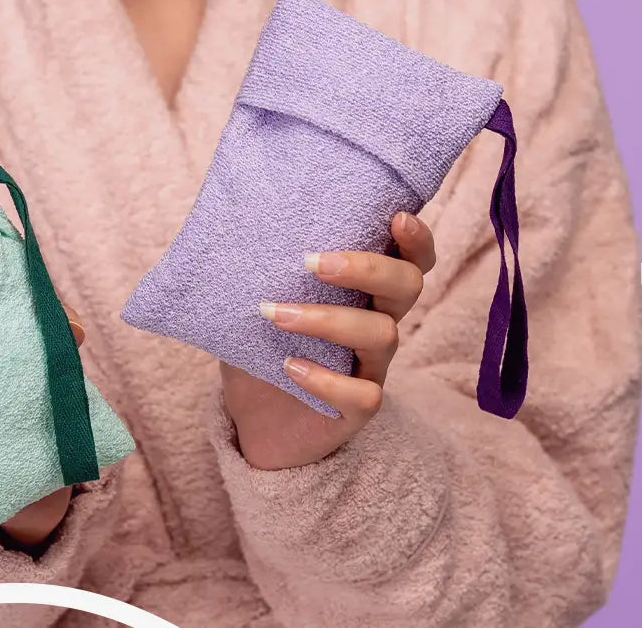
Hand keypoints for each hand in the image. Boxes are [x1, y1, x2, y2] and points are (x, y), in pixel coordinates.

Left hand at [223, 212, 436, 470]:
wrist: (255, 422)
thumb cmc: (260, 352)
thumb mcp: (253, 306)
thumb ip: (255, 273)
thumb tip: (226, 230)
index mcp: (363, 294)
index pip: (409, 260)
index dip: (414, 239)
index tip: (395, 218)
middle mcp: (377, 324)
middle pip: (406, 286)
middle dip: (367, 268)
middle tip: (313, 263)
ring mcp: (372, 368)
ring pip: (382, 334)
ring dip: (328, 319)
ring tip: (275, 314)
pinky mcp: (358, 409)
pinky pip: (363, 393)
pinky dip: (326, 378)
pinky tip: (290, 367)